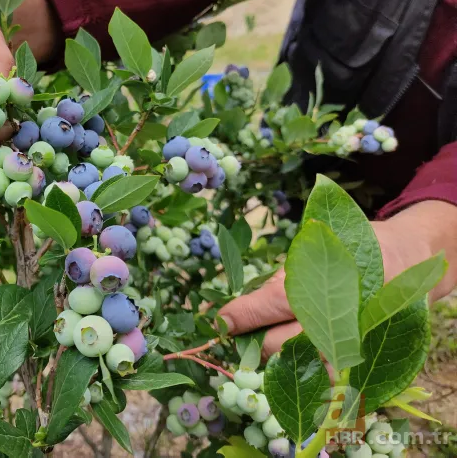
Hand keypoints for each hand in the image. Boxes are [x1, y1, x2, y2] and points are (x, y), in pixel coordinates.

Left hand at [217, 200, 456, 358]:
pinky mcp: (362, 360)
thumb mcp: (313, 249)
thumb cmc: (352, 248)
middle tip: (241, 333)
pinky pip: (325, 380)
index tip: (220, 321)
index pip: (265, 308)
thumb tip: (242, 302)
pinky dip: (305, 372)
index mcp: (316, 285)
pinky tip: (294, 359)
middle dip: (251, 341)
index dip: (238, 317)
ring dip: (275, 359)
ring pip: (296, 368)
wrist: (407, 258)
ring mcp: (350, 346)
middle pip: (274, 346)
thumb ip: (279, 278)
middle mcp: (333, 320)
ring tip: (266, 342)